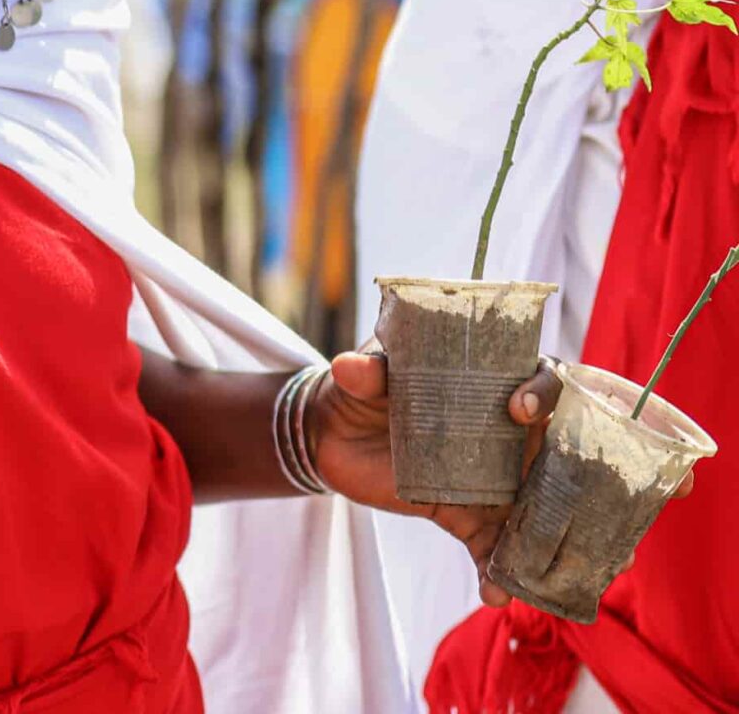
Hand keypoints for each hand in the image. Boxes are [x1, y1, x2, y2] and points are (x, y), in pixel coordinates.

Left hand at [310, 353, 691, 605]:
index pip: (543, 384)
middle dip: (605, 475)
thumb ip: (368, 372)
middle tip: (630, 498)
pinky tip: (496, 593)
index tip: (520, 411)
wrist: (331, 436)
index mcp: (495, 388)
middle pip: (568, 453)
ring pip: (546, 510)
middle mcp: (508, 436)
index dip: (544, 393)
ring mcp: (495, 479)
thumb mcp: (363, 377)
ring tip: (583, 566)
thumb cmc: (362, 390)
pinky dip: (498, 572)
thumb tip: (352, 366)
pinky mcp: (470, 516)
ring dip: (568, 538)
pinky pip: (495, 549)